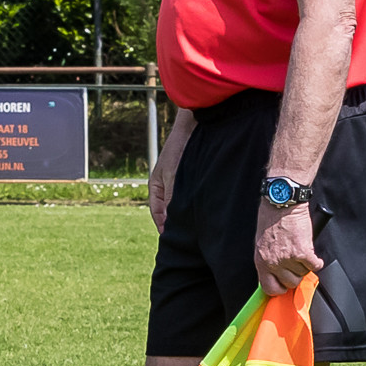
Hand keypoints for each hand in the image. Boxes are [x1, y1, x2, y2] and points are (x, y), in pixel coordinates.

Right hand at [147, 116, 190, 233]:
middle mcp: (168, 187)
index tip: (172, 240)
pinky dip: (199, 205)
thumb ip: (172, 200)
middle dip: (178, 224)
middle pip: (171, 212)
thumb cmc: (179, 149)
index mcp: (156, 188)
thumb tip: (172, 223)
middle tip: (189, 238)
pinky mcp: (195, 179)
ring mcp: (181, 183)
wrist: (195, 126)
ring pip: (184, 205)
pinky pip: (195, 197)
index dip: (165, 228)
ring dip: (190, 214)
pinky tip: (208, 211)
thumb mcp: (173, 177)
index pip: (158, 214)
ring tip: (200, 227)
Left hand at [254, 201, 322, 295]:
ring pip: (304, 274)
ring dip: (305, 265)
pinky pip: (315, 266)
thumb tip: (277, 275)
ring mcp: (288, 258)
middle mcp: (273, 262)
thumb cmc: (271, 220)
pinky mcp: (302, 252)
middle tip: (296, 264)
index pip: (269, 288)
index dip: (280, 289)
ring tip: (300, 251)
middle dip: (296, 275)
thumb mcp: (262, 244)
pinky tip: (311, 253)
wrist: (281, 205)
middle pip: (291, 283)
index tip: (285, 285)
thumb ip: (268, 261)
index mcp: (260, 261)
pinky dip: (316, 261)